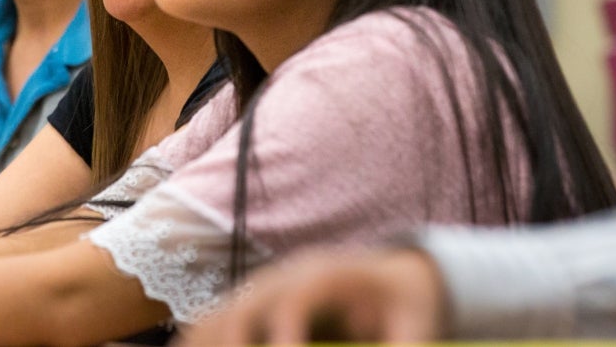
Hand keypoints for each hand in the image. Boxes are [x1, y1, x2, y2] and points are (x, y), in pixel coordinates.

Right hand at [176, 248, 448, 344]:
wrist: (390, 275)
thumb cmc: (404, 302)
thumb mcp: (417, 322)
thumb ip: (405, 346)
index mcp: (325, 275)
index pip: (295, 299)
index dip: (285, 331)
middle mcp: (285, 277)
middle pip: (244, 307)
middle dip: (231, 343)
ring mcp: (264, 289)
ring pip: (220, 316)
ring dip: (205, 343)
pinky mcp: (253, 305)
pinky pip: (215, 322)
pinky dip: (199, 341)